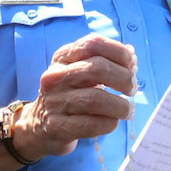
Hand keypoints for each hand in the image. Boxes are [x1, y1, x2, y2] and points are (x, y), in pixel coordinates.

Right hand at [12, 35, 135, 160]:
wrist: (39, 126)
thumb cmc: (69, 96)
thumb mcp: (79, 73)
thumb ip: (103, 64)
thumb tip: (132, 64)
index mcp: (63, 57)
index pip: (93, 43)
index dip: (119, 52)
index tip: (132, 65)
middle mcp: (55, 76)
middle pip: (97, 68)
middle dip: (123, 79)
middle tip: (132, 90)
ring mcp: (54, 102)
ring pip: (96, 99)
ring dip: (120, 106)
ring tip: (126, 110)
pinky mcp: (57, 126)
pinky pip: (91, 124)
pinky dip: (109, 123)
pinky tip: (112, 122)